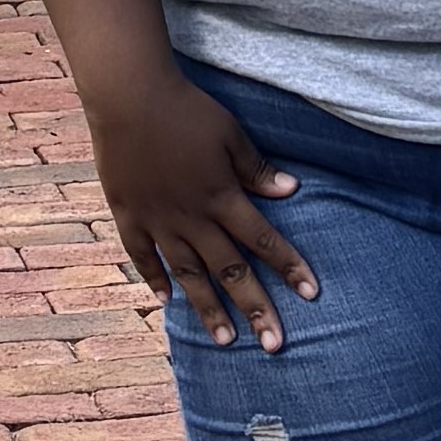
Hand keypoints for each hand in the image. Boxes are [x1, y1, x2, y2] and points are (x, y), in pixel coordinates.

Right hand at [83, 73, 315, 350]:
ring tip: (226, 340)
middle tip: (275, 345)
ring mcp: (158, 220)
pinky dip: (154, 279)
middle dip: (256, 307)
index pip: (263, 239)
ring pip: (188, 274)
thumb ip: (257, 168)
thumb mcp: (229, 133)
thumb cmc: (185, 109)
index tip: (311, 294)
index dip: (289, 266)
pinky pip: (142, 256)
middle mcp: (192, 217)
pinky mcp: (129, 214)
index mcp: (221, 195)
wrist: (128, 96)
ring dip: (208, 309)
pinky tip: (166, 301)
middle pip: (230, 270)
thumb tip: (292, 191)